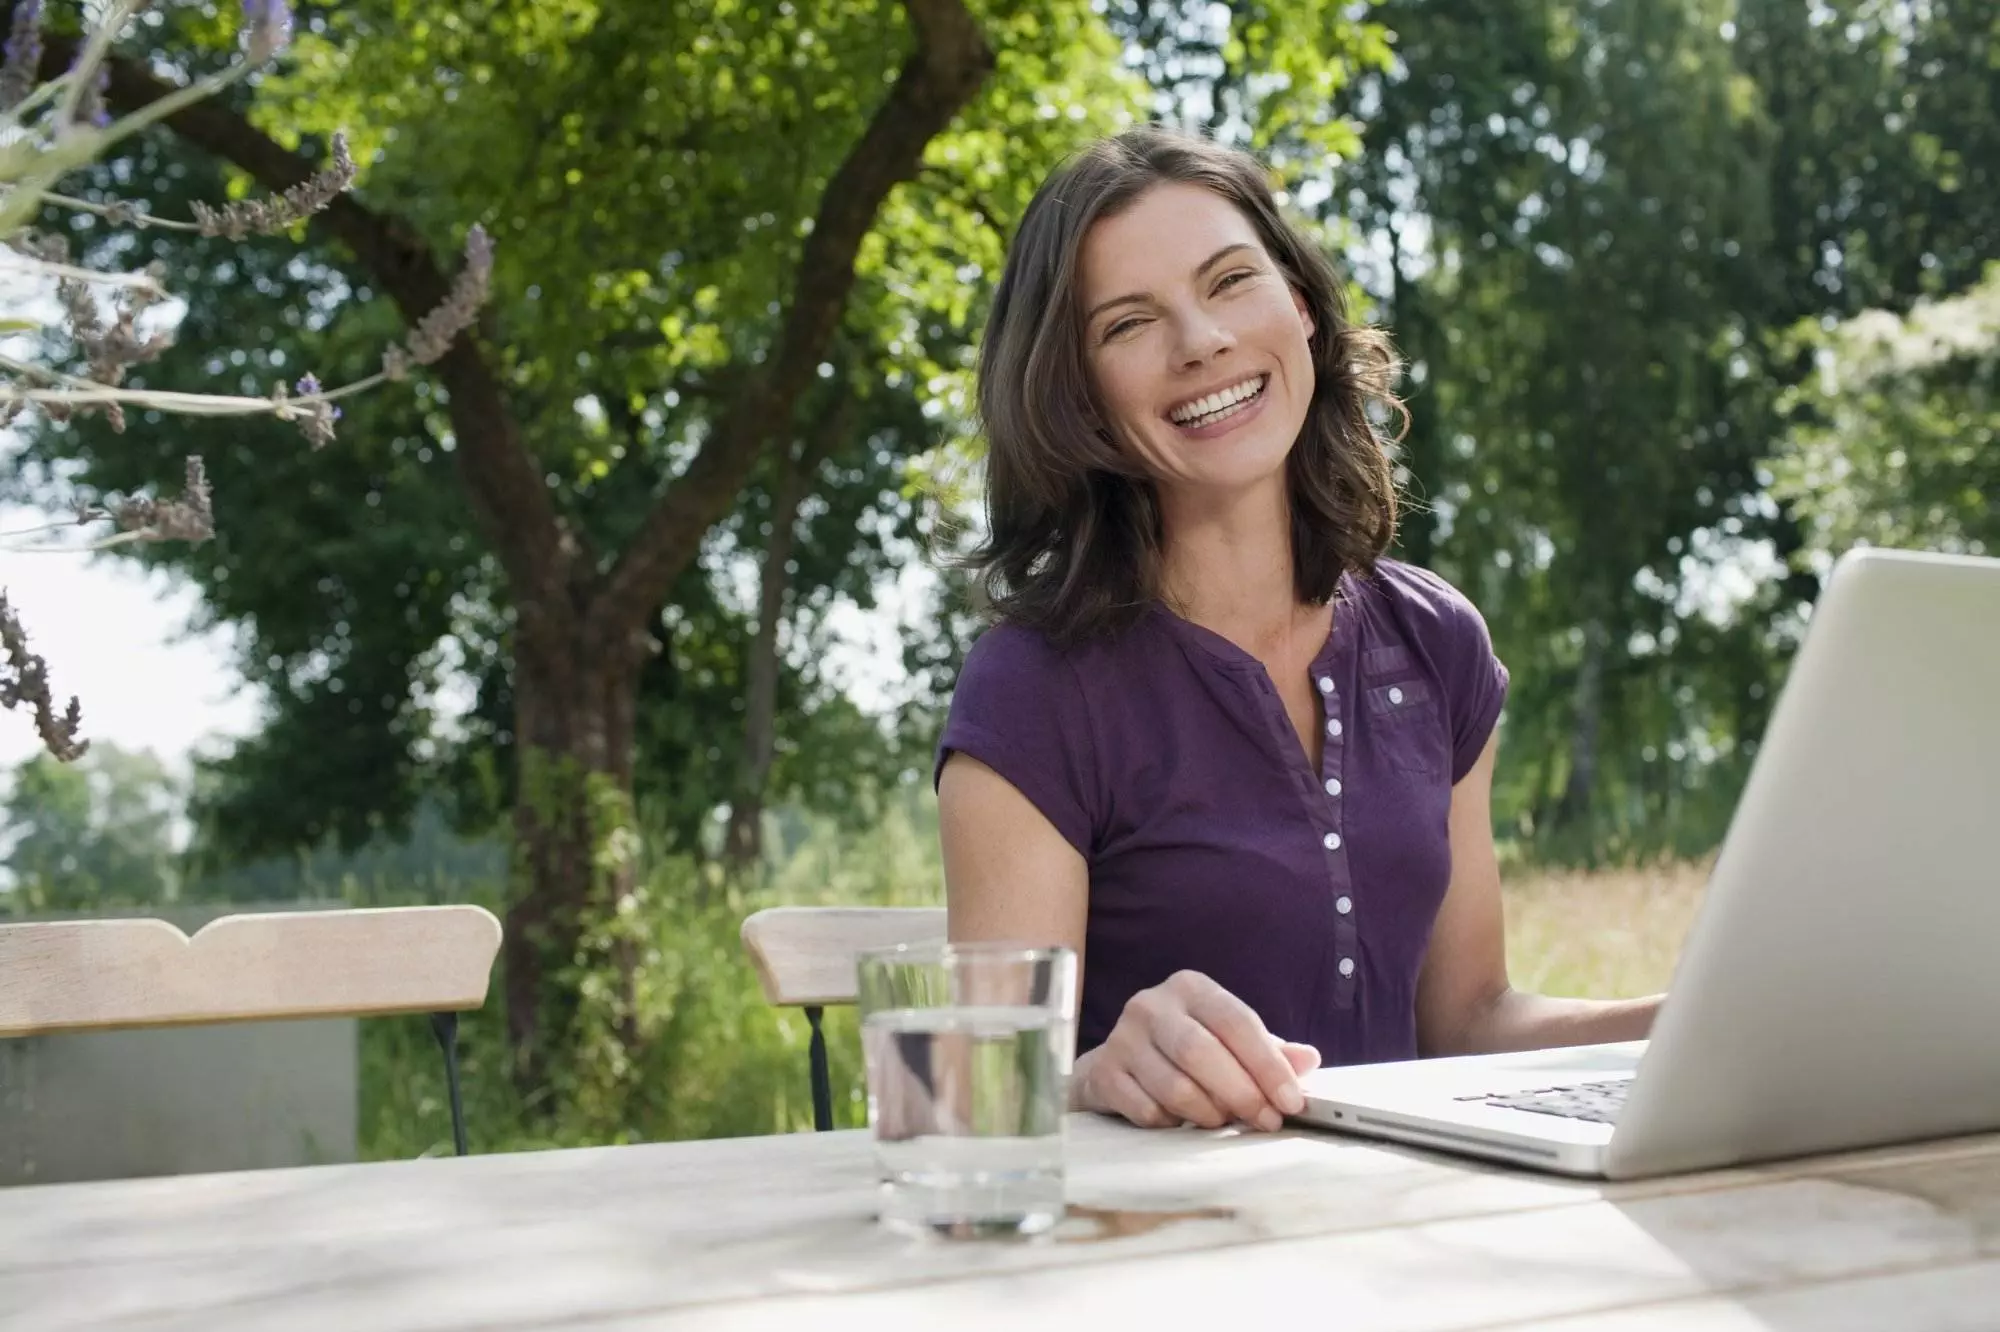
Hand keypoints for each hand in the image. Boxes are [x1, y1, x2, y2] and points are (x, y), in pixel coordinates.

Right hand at [1072, 970, 1320, 1131]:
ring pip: (1174, 1086)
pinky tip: (1180, 1121)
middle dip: (1242, 1093)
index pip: (1236, 1022)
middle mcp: (1152, 1005)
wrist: (1115, 1065)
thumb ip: (1269, 1050)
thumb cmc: (1184, 1051)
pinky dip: (1172, 1124)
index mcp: (1190, 988)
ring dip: (1209, 1113)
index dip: (1268, 1065)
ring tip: (1223, 1122)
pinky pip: (1146, 1110)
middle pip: (1202, 1052)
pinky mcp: (1103, 1073)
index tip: (1292, 1101)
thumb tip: (1309, 1060)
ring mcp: (1122, 1038)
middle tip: (1267, 1121)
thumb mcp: (1229, 1041)